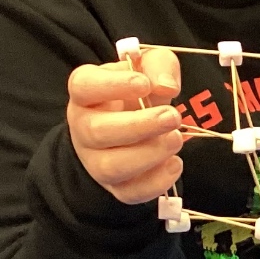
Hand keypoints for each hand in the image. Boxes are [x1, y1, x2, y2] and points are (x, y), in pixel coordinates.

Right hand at [66, 46, 186, 204]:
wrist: (138, 125)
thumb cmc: (138, 93)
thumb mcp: (150, 67)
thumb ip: (159, 65)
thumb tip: (166, 86)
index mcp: (86, 92)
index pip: (84, 86)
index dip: (113, 85)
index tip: (143, 83)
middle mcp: (83, 128)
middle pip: (97, 132)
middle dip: (139, 125)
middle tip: (172, 116)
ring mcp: (96, 161)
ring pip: (111, 167)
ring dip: (149, 154)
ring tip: (175, 139)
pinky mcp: (116, 186)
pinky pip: (130, 193)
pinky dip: (156, 181)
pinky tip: (174, 163)